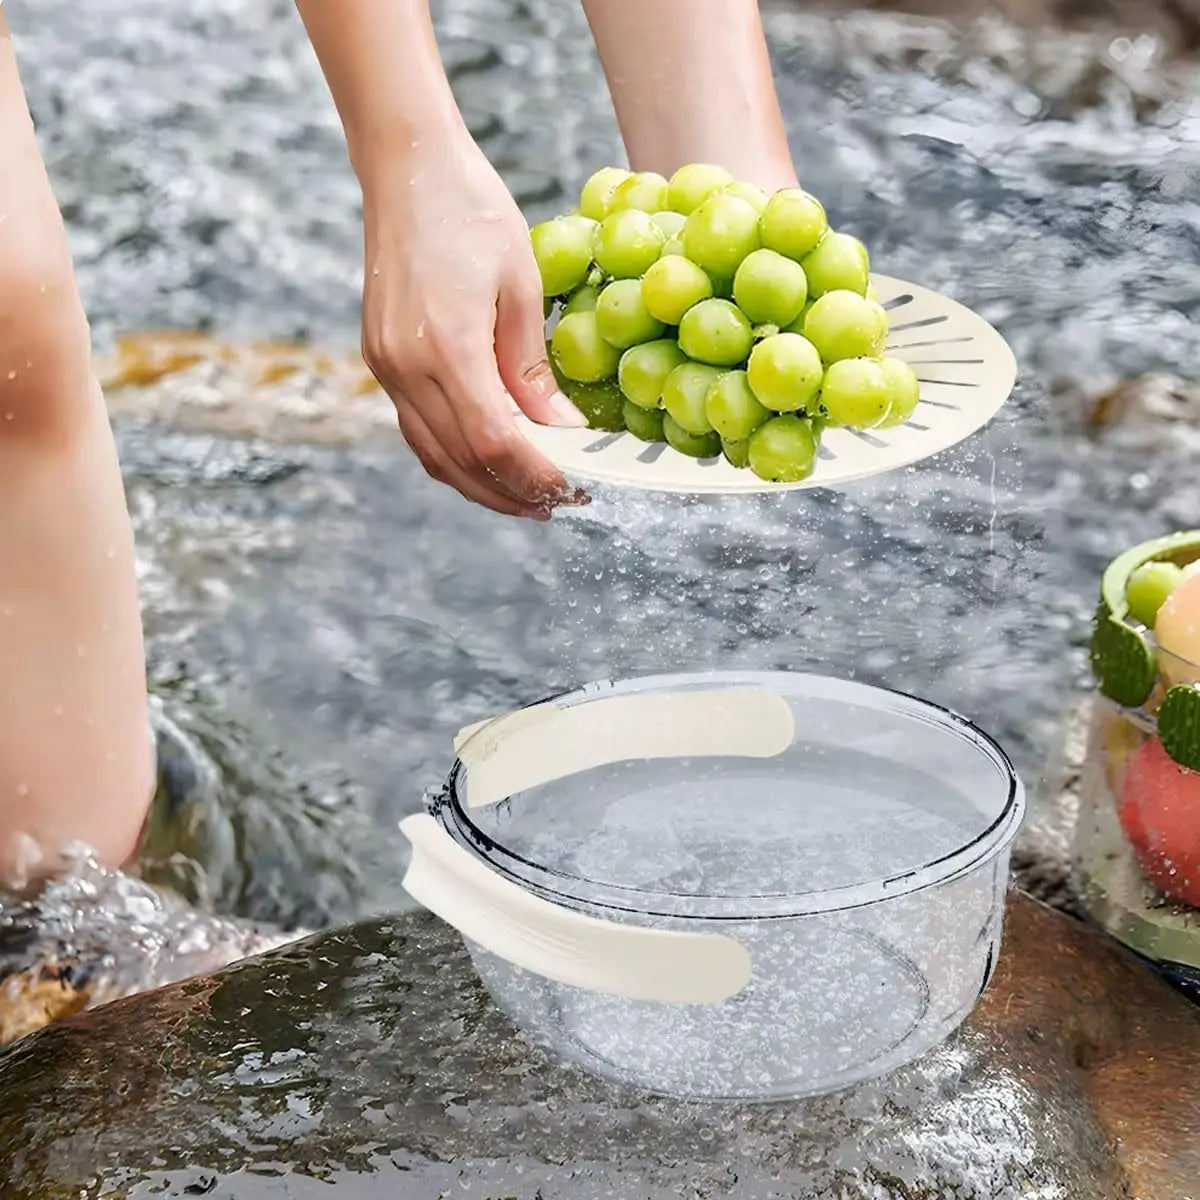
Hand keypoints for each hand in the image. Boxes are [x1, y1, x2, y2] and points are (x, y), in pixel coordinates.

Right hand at [360, 138, 588, 519]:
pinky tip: (486, 463)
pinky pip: (417, 431)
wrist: (406, 167)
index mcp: (447, 347)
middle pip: (464, 462)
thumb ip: (533, 368)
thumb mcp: (521, 285)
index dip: (536, 477)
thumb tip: (562, 429)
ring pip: (435, 456)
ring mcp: (386, 368)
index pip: (495, 444)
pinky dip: (453, 458)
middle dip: (514, 493)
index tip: (573, 489)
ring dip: (481, 486)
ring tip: (527, 497)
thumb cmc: (472, 212)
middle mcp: (407, 367)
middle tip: (559, 503)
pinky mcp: (381, 361)